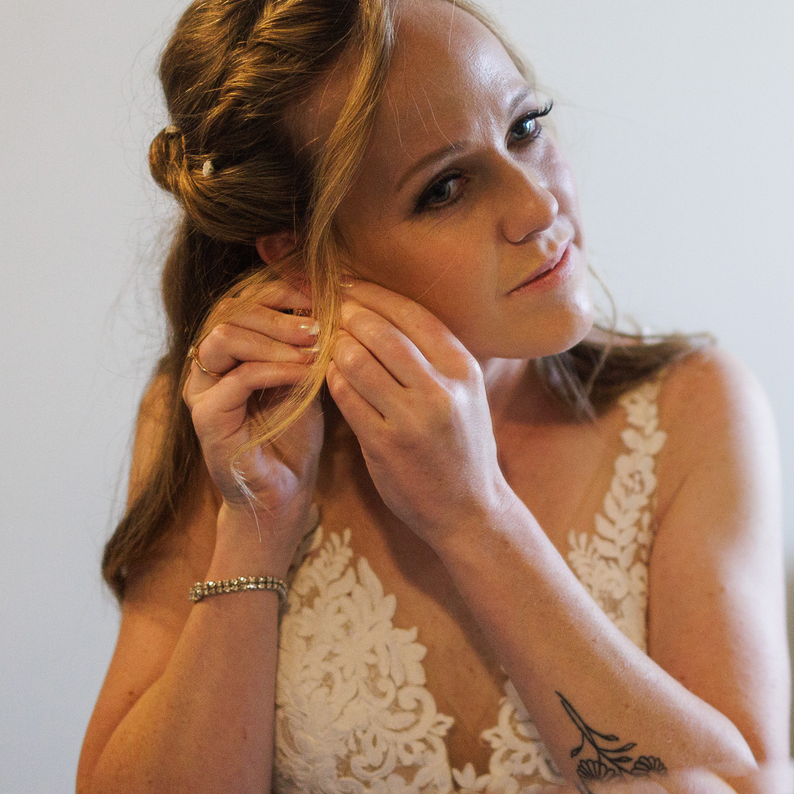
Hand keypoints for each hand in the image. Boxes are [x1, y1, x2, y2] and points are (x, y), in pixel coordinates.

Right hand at [181, 279, 324, 520]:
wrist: (284, 492)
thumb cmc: (294, 436)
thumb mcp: (303, 378)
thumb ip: (303, 343)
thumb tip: (328, 298)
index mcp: (225, 351)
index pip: (240, 299)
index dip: (276, 288)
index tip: (317, 290)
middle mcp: (205, 367)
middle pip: (228, 311)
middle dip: (277, 310)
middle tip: (318, 321)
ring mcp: (201, 391)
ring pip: (224, 338)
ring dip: (274, 337)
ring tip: (313, 346)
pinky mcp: (207, 418)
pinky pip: (238, 379)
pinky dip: (277, 370)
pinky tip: (307, 373)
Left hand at [323, 278, 513, 548]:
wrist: (469, 509)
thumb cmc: (462, 446)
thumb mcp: (465, 393)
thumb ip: (434, 355)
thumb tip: (384, 308)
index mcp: (463, 368)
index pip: (410, 312)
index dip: (371, 293)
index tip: (345, 284)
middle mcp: (442, 388)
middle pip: (378, 330)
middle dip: (345, 315)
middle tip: (324, 309)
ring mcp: (413, 417)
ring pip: (355, 360)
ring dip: (333, 347)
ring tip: (324, 343)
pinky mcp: (385, 444)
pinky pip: (345, 396)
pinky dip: (331, 380)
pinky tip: (328, 376)